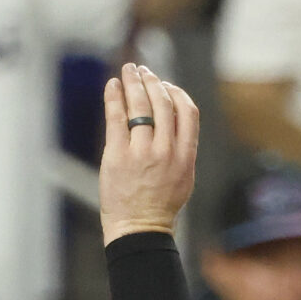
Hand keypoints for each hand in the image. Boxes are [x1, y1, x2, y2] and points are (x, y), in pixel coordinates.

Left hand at [99, 62, 202, 240]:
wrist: (140, 228)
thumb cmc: (161, 204)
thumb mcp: (184, 176)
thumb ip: (182, 147)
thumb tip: (173, 115)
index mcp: (186, 155)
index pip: (187, 111)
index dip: (176, 92)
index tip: (165, 85)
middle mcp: (166, 151)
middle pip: (162, 102)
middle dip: (152, 81)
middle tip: (143, 71)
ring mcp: (141, 152)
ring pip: (139, 105)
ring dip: (133, 82)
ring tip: (129, 71)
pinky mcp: (117, 155)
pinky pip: (115, 117)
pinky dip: (114, 97)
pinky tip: (113, 85)